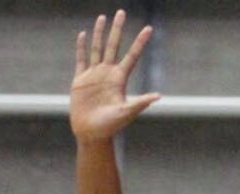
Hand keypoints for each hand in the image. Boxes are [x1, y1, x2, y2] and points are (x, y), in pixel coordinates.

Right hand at [72, 10, 159, 141]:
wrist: (91, 134)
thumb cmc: (110, 127)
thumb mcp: (126, 113)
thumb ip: (140, 103)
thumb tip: (158, 96)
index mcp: (120, 79)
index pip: (132, 56)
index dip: (140, 42)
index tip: (149, 28)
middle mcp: (108, 73)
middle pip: (114, 45)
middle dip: (118, 29)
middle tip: (121, 11)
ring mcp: (94, 75)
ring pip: (98, 48)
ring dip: (100, 33)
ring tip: (103, 17)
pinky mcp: (80, 80)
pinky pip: (81, 59)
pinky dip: (81, 47)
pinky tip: (83, 34)